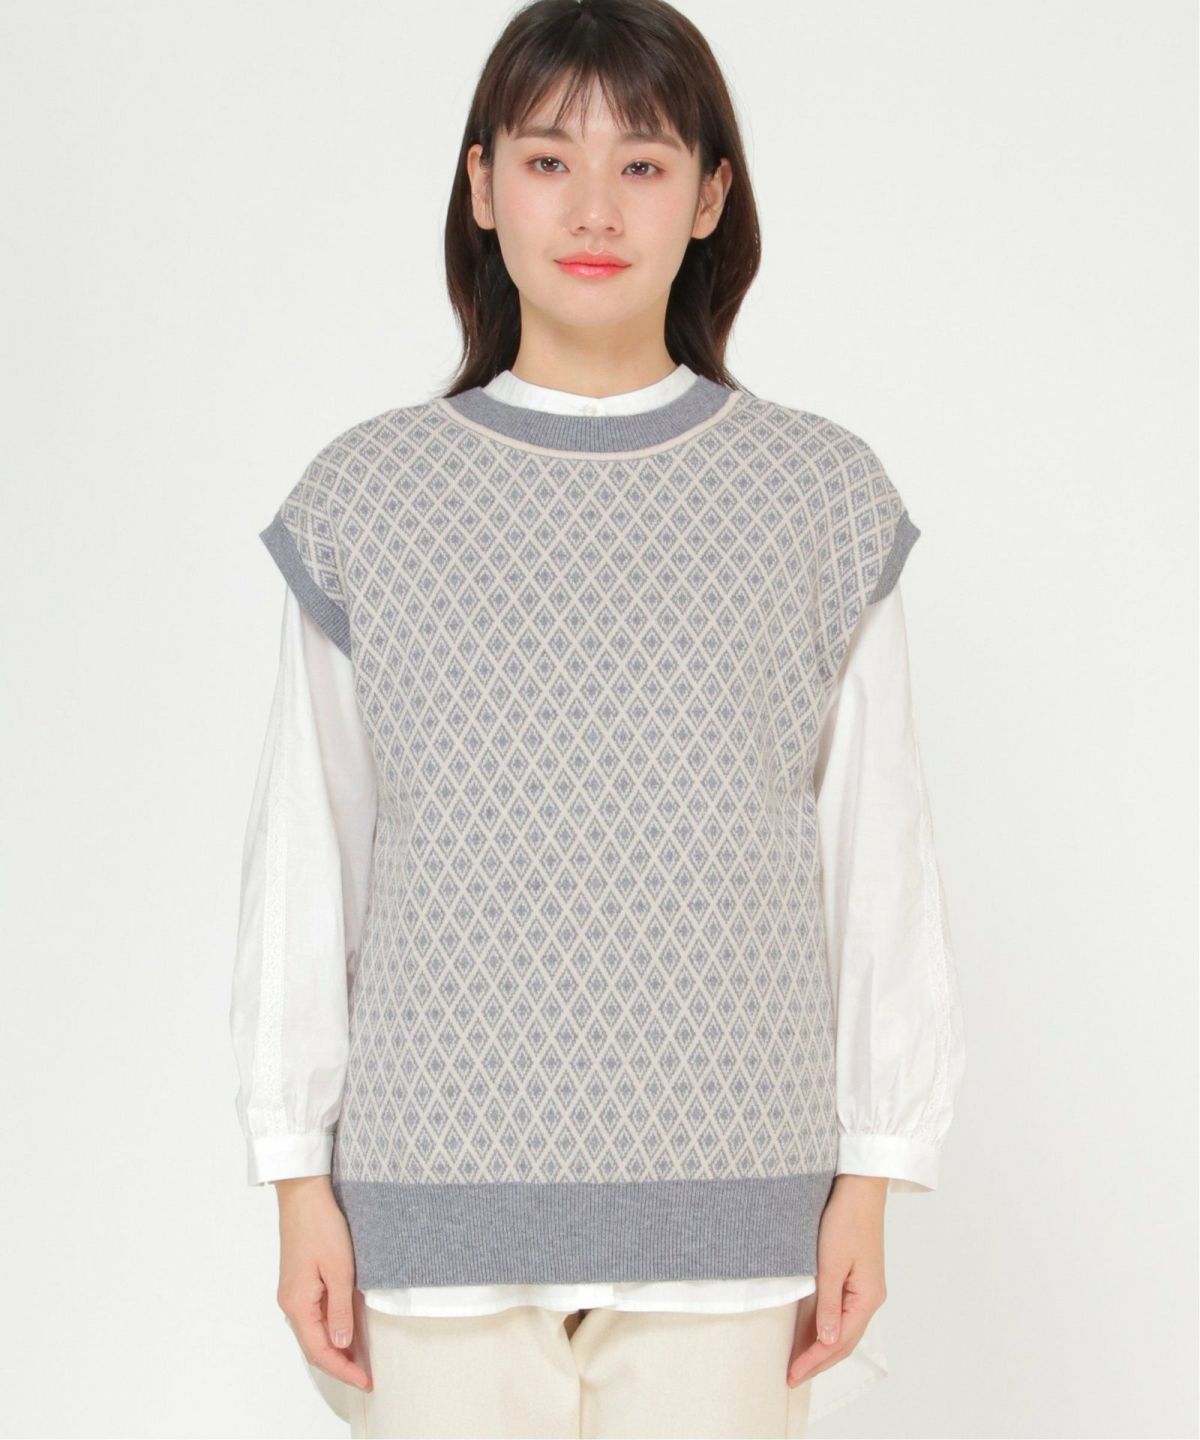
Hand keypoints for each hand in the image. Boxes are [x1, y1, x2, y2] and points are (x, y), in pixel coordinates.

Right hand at [275, 1175, 372, 1392]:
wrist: (304, 1194)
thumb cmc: (322, 1226)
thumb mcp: (340, 1269)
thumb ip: (340, 1309)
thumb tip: (342, 1344)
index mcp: (297, 1304)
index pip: (320, 1351)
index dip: (343, 1370)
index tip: (367, 1381)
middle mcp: (290, 1303)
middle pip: (314, 1346)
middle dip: (340, 1363)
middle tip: (368, 1374)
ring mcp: (293, 1292)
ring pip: (315, 1332)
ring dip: (337, 1346)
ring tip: (362, 1357)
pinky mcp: (299, 1281)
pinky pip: (315, 1315)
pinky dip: (332, 1327)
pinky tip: (349, 1328)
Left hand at [786, 1174, 887, 1387]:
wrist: (859, 1189)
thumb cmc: (845, 1220)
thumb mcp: (831, 1264)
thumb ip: (828, 1304)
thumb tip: (825, 1340)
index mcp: (867, 1299)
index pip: (838, 1342)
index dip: (814, 1360)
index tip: (791, 1373)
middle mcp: (870, 1299)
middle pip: (843, 1340)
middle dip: (817, 1361)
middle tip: (791, 1377)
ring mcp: (864, 1290)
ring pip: (842, 1328)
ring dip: (820, 1347)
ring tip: (797, 1363)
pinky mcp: (856, 1278)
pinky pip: (840, 1312)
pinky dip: (823, 1326)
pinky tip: (808, 1334)